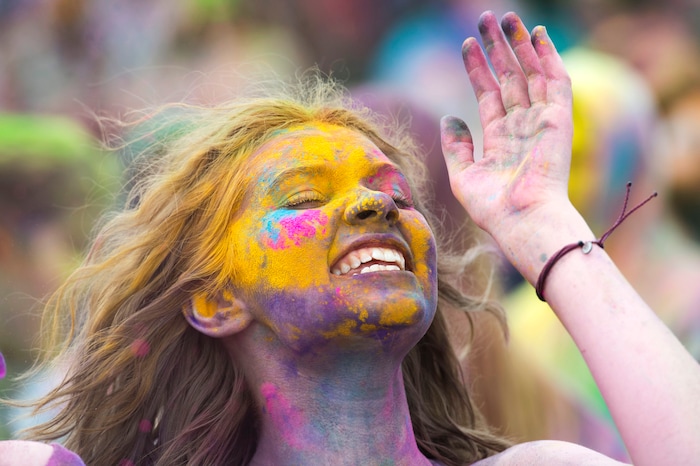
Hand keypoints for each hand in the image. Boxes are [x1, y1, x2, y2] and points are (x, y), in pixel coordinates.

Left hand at [441, 11, 573, 240]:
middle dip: (497, 48)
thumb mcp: (462, 176)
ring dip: (519, 44)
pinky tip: (537, 34)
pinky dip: (548, 56)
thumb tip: (447, 116)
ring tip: (505, 18)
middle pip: (509, 77)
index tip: (466, 44)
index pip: (488, 94)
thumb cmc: (493, 208)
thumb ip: (455, 145)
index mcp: (500, 140)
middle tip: (485, 19)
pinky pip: (555, 80)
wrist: (523, 221)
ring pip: (530, 73)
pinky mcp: (559, 119)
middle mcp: (521, 127)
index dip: (477, 68)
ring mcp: (541, 122)